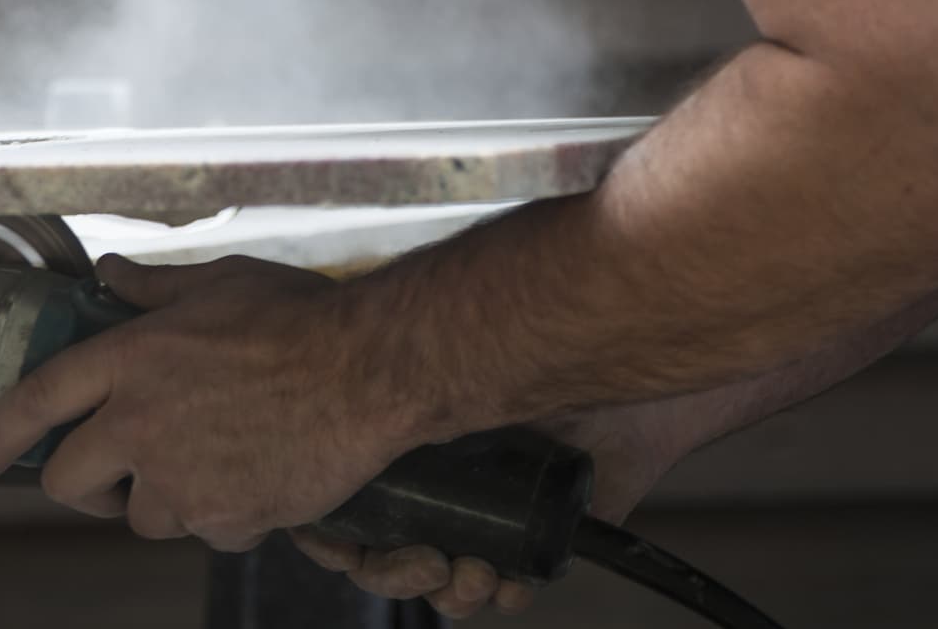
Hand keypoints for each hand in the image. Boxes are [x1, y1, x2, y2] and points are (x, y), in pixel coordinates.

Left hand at [0, 253, 419, 550]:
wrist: (370, 370)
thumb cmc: (301, 317)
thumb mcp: (218, 283)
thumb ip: (153, 289)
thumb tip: (111, 274)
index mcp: (132, 359)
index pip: (37, 400)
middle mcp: (142, 424)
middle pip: (71, 480)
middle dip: (83, 482)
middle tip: (113, 470)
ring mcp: (182, 479)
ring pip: (143, 514)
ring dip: (164, 496)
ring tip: (215, 454)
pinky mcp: (225, 518)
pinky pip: (208, 530)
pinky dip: (224, 512)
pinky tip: (258, 471)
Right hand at [287, 400, 686, 617]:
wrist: (615, 360)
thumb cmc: (523, 344)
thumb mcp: (437, 367)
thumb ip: (383, 387)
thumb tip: (322, 422)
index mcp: (402, 443)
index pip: (346, 510)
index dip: (335, 541)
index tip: (342, 552)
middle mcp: (441, 479)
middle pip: (389, 555)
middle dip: (395, 575)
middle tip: (426, 566)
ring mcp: (491, 508)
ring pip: (447, 578)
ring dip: (451, 593)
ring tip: (476, 575)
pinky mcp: (543, 531)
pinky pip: (511, 586)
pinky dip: (505, 594)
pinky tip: (509, 582)